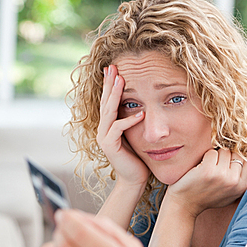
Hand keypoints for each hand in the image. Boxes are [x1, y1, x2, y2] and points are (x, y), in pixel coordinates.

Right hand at [97, 64, 150, 187]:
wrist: (134, 180)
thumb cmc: (139, 158)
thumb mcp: (136, 134)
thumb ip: (135, 120)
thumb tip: (143, 103)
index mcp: (108, 125)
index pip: (108, 100)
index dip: (110, 84)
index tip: (114, 68)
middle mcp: (103, 129)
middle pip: (105, 102)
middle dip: (109, 83)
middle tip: (113, 66)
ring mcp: (104, 137)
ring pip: (109, 112)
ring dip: (115, 95)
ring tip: (122, 80)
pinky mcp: (110, 146)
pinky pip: (118, 128)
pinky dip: (129, 120)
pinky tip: (140, 113)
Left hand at [165, 148, 246, 217]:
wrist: (185, 205)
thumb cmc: (207, 197)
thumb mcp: (229, 194)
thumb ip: (239, 179)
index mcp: (241, 187)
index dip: (237, 160)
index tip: (227, 164)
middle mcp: (233, 181)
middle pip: (236, 154)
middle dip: (225, 157)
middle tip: (215, 169)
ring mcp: (221, 175)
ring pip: (224, 151)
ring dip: (215, 156)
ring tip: (208, 169)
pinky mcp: (208, 170)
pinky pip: (211, 152)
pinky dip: (205, 157)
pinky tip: (200, 168)